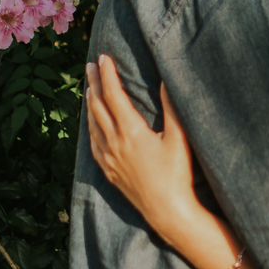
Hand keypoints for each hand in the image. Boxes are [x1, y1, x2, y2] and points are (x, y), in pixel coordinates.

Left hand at [86, 56, 195, 240]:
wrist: (167, 210)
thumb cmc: (177, 174)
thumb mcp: (179, 138)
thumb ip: (172, 107)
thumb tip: (166, 80)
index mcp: (131, 131)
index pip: (114, 95)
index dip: (108, 74)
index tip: (103, 57)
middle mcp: (114, 143)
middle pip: (98, 105)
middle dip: (94, 83)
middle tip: (90, 65)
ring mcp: (109, 158)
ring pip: (92, 123)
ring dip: (90, 102)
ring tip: (89, 87)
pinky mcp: (108, 171)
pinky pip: (93, 142)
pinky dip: (90, 125)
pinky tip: (92, 121)